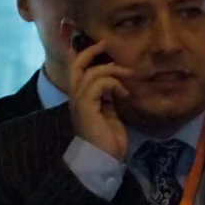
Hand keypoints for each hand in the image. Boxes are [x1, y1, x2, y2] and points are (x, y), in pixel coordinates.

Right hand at [64, 28, 130, 160]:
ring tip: (128, 76)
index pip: (77, 71)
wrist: (104, 160)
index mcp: (81, 100)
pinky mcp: (86, 106)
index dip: (86, 56)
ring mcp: (79, 102)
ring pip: (92, 73)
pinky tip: (124, 94)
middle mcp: (76, 98)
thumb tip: (113, 86)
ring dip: (113, 71)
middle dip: (90, 52)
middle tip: (105, 44)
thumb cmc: (108, 141)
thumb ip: (107, 99)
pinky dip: (113, 84)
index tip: (102, 46)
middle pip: (77, 66)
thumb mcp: (109, 114)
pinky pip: (98, 84)